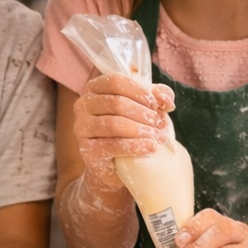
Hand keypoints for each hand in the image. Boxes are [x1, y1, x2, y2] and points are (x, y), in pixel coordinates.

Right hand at [71, 74, 173, 190]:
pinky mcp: (86, 151)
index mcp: (94, 88)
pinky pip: (112, 146)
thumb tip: (165, 99)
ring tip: (158, 137)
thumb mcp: (144, 107)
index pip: (116, 81)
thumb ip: (157, 96)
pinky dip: (135, 146)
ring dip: (141, 130)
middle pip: (116, 103)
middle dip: (143, 113)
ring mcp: (81, 128)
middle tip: (160, 124)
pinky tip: (150, 148)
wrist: (116, 165)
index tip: (156, 105)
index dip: (139, 92)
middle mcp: (83, 105)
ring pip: (114, 124)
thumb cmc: (130, 129)